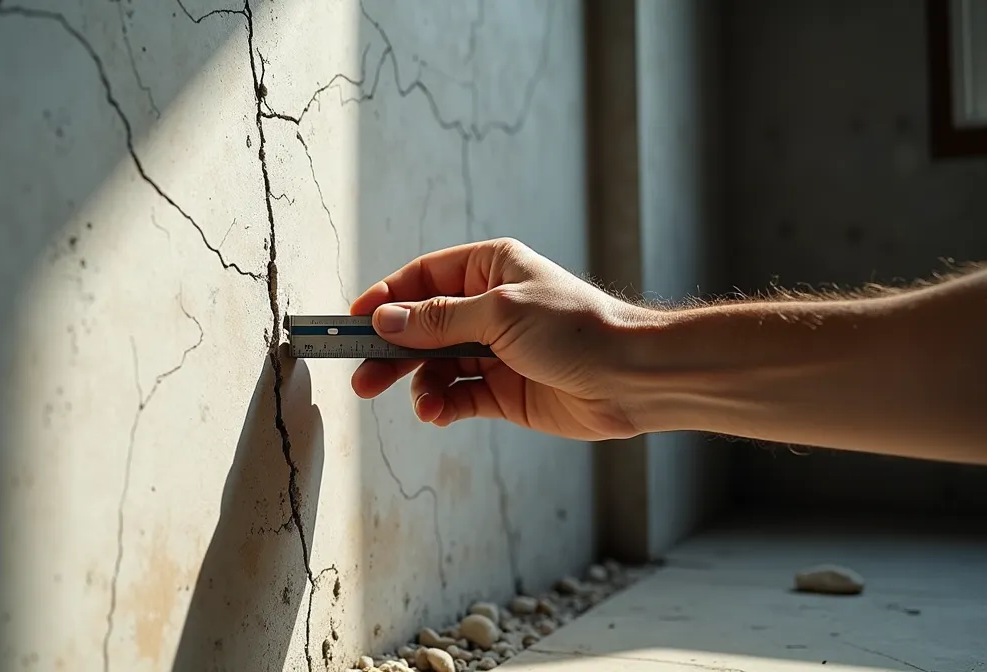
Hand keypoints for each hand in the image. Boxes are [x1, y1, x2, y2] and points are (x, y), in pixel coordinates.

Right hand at [350, 238, 644, 440]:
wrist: (632, 379)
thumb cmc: (577, 329)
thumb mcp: (500, 314)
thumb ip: (438, 320)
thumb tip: (386, 320)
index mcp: (489, 269)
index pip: (422, 279)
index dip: (386, 300)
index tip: (354, 322)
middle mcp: (487, 307)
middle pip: (420, 326)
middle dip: (390, 350)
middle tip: (360, 374)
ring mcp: (494, 351)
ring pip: (434, 365)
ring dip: (416, 384)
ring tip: (411, 402)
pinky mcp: (502, 390)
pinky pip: (456, 396)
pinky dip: (441, 405)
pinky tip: (436, 413)